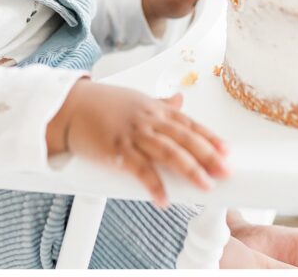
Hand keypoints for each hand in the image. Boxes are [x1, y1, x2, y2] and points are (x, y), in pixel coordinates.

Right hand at [49, 78, 230, 207]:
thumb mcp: (136, 99)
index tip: (227, 151)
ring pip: (168, 152)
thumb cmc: (101, 104)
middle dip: (208, 155)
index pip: (189, 124)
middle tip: (226, 171)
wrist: (69, 106)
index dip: (210, 138)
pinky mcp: (116, 150)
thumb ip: (160, 103)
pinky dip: (153, 184)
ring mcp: (133, 134)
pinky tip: (164, 199)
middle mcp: (148, 120)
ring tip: (205, 185)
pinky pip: (139, 169)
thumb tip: (181, 100)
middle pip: (184, 138)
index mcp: (155, 109)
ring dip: (189, 169)